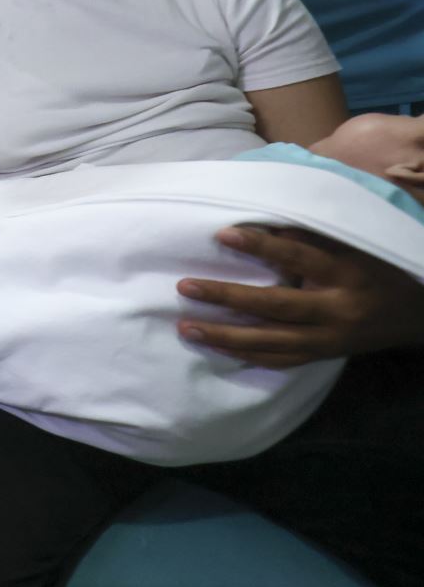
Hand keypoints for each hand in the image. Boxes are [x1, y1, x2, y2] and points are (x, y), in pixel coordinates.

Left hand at [178, 226, 423, 367]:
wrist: (415, 313)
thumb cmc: (375, 268)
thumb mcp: (350, 246)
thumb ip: (309, 237)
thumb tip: (258, 225)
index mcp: (345, 273)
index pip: (298, 256)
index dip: (261, 245)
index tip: (222, 234)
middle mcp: (337, 309)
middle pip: (276, 305)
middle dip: (228, 298)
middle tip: (185, 287)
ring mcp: (330, 339)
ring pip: (273, 342)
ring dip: (227, 337)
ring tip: (187, 328)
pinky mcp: (324, 356)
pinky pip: (282, 361)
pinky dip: (249, 357)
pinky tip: (217, 351)